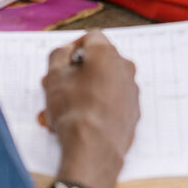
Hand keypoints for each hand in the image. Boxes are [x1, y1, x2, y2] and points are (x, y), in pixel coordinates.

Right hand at [39, 33, 139, 187]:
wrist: (93, 149)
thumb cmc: (73, 110)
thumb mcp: (54, 77)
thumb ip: (59, 54)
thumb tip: (67, 50)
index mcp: (107, 54)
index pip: (90, 38)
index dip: (73, 49)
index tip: (61, 65)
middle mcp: (125, 68)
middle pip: (99, 62)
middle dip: (78, 72)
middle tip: (59, 88)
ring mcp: (132, 91)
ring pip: (104, 83)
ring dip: (85, 91)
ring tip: (64, 110)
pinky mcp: (133, 112)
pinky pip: (112, 102)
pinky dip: (98, 106)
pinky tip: (81, 120)